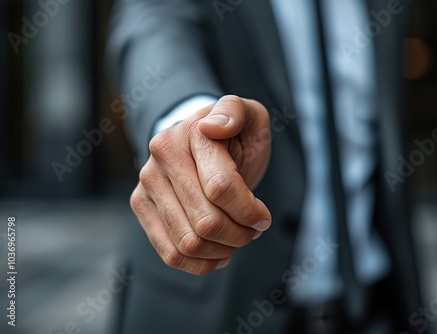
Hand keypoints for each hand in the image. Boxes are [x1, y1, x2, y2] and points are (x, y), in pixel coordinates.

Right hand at [130, 95, 271, 274]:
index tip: (263, 216)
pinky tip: (218, 253)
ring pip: (189, 243)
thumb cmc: (233, 135)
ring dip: (222, 250)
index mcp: (191, 134)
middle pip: (207, 222)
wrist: (201, 143)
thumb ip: (236, 111)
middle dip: (240, 234)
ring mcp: (147, 183)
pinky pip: (169, 253)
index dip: (250, 211)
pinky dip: (199, 264)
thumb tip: (214, 125)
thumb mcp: (248, 115)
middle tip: (252, 230)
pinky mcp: (141, 205)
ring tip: (236, 239)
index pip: (221, 189)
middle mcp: (161, 157)